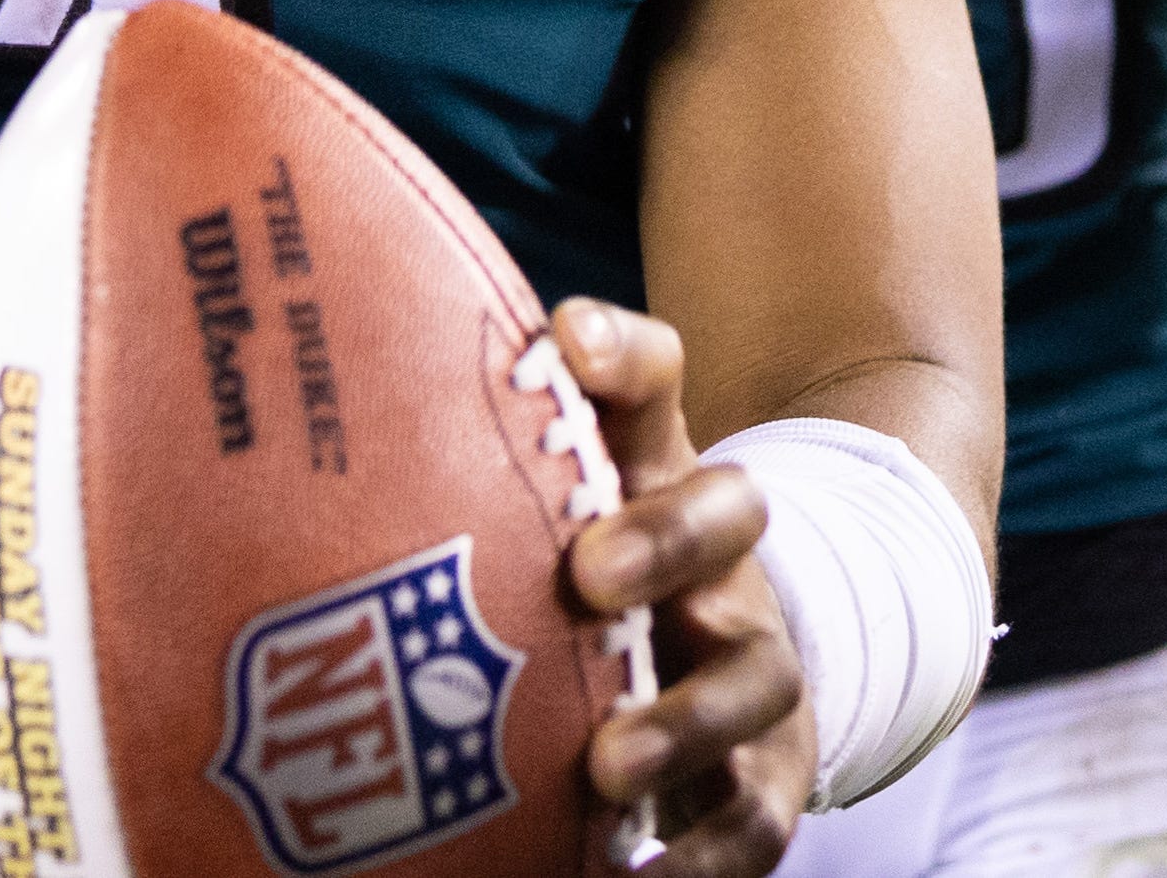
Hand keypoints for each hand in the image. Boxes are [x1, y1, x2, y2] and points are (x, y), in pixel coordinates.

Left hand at [554, 298, 813, 876]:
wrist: (715, 662)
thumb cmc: (593, 558)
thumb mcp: (558, 492)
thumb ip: (497, 438)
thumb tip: (397, 375)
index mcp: (657, 467)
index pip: (652, 380)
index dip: (618, 350)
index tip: (566, 341)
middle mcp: (719, 554)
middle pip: (724, 518)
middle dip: (662, 541)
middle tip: (588, 574)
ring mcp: (755, 662)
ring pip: (748, 679)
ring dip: (680, 721)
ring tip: (606, 765)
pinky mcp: (769, 773)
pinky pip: (751, 820)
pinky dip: (699, 860)